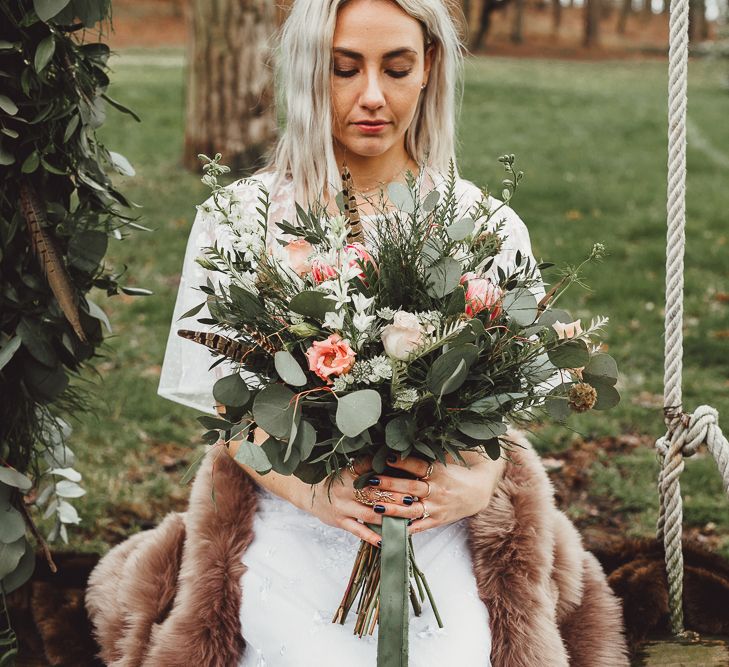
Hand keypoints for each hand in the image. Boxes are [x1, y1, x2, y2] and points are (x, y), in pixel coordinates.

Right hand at [302, 457, 425, 548]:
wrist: (309, 493)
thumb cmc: (334, 479)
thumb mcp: (346, 468)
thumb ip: (366, 465)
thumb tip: (391, 459)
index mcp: (349, 472)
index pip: (371, 471)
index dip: (389, 472)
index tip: (407, 474)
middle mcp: (345, 489)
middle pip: (375, 493)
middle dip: (395, 496)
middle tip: (413, 498)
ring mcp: (342, 506)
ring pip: (370, 513)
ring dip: (389, 516)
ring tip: (406, 518)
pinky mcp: (340, 521)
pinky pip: (358, 530)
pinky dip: (372, 536)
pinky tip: (385, 540)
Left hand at [356, 451, 505, 535]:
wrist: (478, 491)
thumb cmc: (456, 472)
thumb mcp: (443, 460)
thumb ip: (424, 454)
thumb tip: (402, 441)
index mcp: (438, 472)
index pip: (417, 465)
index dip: (402, 461)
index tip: (385, 457)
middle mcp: (437, 490)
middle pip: (410, 487)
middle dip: (389, 484)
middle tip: (370, 481)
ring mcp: (437, 507)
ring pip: (412, 509)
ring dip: (393, 509)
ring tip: (375, 507)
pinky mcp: (437, 520)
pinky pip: (420, 526)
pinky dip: (405, 529)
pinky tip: (390, 530)